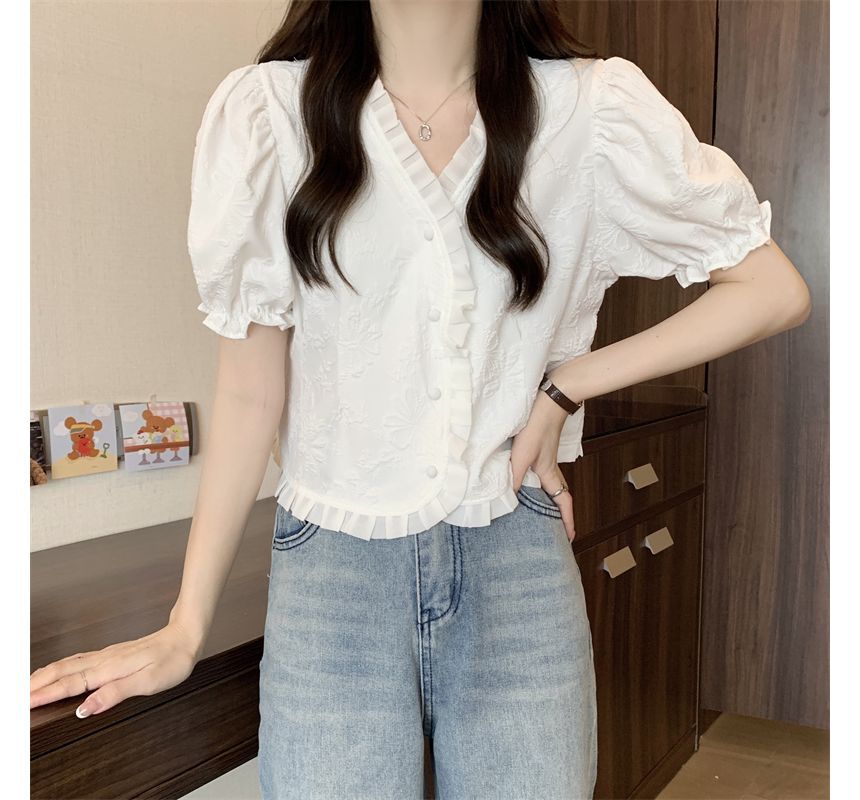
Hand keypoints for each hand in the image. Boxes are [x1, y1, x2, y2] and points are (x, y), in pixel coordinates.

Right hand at [29, 620, 202, 717]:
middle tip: (17, 696)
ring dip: (47, 674)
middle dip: (37, 683)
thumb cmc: (172, 660)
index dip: (46, 695)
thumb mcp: (148, 682)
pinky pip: (81, 660)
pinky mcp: (114, 654)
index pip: (71, 685)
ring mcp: (108, 655)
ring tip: (29, 684)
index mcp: (110, 668)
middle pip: (63, 672)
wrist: (186, 636)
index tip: (24, 703)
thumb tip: (85, 708)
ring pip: (70, 664)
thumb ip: (115, 693)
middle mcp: (105, 660)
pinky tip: (61, 669)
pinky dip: (63, 667)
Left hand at [510, 389, 575, 542]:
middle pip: (559, 497)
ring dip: (549, 500)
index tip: (570, 537)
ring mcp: (547, 460)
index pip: (563, 503)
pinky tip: (527, 483)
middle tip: (555, 529)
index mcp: (549, 474)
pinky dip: (539, 485)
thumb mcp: (521, 456)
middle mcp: (551, 470)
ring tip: (541, 512)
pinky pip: (542, 475)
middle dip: (560, 515)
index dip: (567, 521)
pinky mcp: (540, 451)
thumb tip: (511, 497)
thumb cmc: (536, 428)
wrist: (547, 403)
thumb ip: (515, 477)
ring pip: (551, 486)